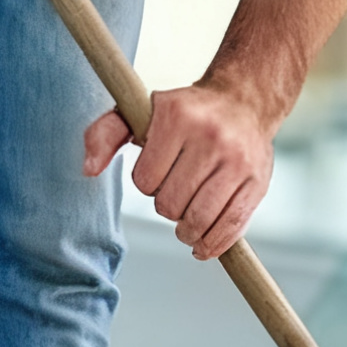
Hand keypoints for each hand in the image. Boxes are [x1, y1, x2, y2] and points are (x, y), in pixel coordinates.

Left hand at [84, 80, 276, 260]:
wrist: (244, 102)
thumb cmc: (183, 114)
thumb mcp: (138, 114)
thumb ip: (104, 135)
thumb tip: (88, 169)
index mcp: (176, 116)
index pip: (145, 180)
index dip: (146, 184)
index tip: (158, 171)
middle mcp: (210, 136)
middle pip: (170, 205)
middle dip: (167, 206)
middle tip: (176, 190)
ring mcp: (238, 161)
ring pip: (198, 221)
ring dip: (186, 230)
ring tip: (187, 218)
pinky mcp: (258, 182)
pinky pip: (230, 229)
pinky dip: (212, 245)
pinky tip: (202, 243)